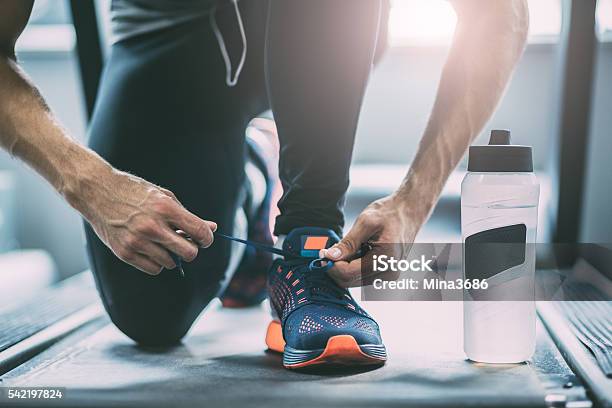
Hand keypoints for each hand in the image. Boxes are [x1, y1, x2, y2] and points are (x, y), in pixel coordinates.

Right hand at [68, 165, 215, 274]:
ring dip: (172, 255)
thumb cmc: (134, 192)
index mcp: (165, 208)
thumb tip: (212, 228)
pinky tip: (152, 249)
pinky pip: (154, 269)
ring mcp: (137, 241)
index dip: (207, 238)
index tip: (204, 238)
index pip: (199, 231)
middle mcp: (152, 226)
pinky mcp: (124, 253)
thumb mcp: (164, 197)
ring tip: (163, 241)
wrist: (97, 192)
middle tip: (185, 242)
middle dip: (191, 249)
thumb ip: (188, 216)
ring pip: (171, 263)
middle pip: (189, 253)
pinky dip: (157, 262)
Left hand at [320, 194, 425, 286]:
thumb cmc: (390, 213)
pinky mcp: (386, 273)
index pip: (348, 274)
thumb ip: (348, 243)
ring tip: (348, 247)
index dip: (331, 265)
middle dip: (335, 267)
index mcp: (385, 261)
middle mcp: (388, 273)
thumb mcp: (365, 223)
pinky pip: (362, 276)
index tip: (321, 252)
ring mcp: (388, 275)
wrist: (410, 211)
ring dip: (344, 267)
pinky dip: (353, 266)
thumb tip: (330, 256)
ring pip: (354, 280)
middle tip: (328, 250)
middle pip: (349, 281)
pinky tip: (357, 251)